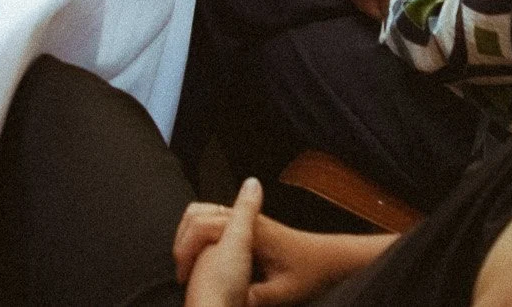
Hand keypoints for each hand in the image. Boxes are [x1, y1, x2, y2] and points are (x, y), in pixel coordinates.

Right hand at [176, 189, 354, 305]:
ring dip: (189, 237)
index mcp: (253, 232)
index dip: (188, 249)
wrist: (330, 258)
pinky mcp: (247, 228)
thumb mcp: (285, 292)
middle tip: (182, 274)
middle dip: (183, 242)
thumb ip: (257, 296)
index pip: (206, 226)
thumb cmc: (310, 273)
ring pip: (203, 214)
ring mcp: (247, 221)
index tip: (183, 274)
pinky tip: (201, 262)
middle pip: (198, 214)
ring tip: (187, 268)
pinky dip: (200, 238)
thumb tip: (231, 301)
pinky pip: (214, 222)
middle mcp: (247, 220)